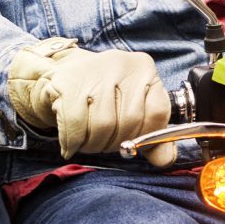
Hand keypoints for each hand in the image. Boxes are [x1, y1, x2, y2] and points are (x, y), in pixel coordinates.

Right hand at [9, 39, 174, 165]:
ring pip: (103, 125)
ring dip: (94, 144)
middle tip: (104, 144)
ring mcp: (92, 70)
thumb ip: (152, 135)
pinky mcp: (66, 83)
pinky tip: (71, 143)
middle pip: (129, 121)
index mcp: (143, 69)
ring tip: (87, 141)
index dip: (146, 136)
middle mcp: (120, 63)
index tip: (132, 142)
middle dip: (116, 143)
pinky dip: (73, 142)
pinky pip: (76, 125)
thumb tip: (165, 160)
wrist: (59, 80)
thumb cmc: (101, 99)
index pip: (158, 112)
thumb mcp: (132, 110)